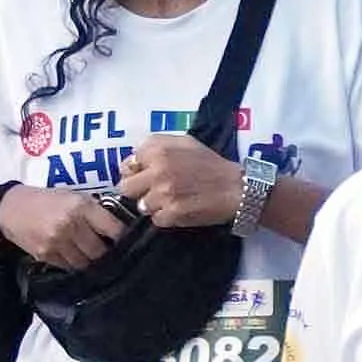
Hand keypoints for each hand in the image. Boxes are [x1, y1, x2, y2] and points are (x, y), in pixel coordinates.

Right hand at [0, 184, 133, 269]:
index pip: (114, 230)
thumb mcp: (74, 196)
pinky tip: (73, 255)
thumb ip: (95, 212)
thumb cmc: (46, 200)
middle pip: (100, 251)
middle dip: (106, 254)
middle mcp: (70, 224)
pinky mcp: (46, 255)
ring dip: (91, 262)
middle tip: (108, 252)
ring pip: (86, 263)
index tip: (125, 242)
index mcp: (81, 206)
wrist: (10, 208)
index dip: (122, 239)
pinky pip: (69, 266)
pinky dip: (74, 263)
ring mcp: (57, 242)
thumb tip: (119, 230)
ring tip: (90, 255)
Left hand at [118, 128, 247, 228]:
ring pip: (141, 206)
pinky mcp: (172, 212)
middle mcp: (157, 169)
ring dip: (153, 206)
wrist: (236, 187)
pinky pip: (156, 219)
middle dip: (138, 191)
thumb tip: (134, 160)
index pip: (126, 165)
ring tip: (173, 200)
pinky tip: (181, 209)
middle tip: (155, 192)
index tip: (147, 176)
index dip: (136, 172)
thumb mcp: (184, 142)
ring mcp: (163, 192)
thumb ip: (156, 147)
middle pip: (126, 188)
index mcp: (158, 149)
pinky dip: (166, 218)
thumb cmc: (210, 164)